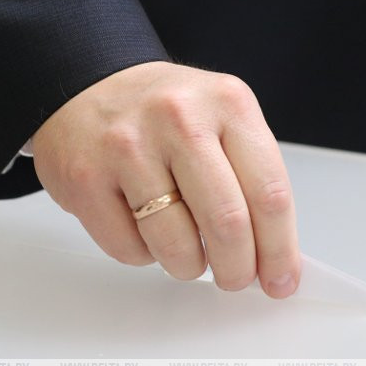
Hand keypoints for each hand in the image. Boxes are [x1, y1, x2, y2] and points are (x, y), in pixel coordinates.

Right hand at [31, 61, 300, 297]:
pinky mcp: (87, 179)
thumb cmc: (160, 111)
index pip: (269, 192)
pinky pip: (129, 249)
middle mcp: (178, 120)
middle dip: (237, 270)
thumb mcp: (220, 118)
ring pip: (176, 245)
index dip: (280, 250)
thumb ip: (249, 176)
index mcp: (226, 103)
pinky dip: (145, 254)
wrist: (85, 86)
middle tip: (235, 278)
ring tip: (187, 252)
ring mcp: (128, 148)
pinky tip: (145, 229)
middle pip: (227, 224)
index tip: (280, 279)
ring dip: (189, 266)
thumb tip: (272, 254)